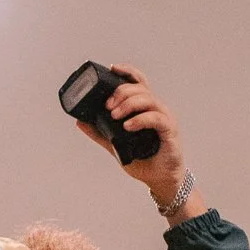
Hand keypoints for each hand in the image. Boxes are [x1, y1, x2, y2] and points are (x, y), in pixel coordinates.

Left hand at [75, 65, 202, 217]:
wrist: (160, 181)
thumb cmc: (144, 161)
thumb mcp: (117, 145)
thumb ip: (100, 133)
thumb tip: (80, 122)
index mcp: (145, 107)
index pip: (138, 82)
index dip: (127, 71)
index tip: (112, 68)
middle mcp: (156, 108)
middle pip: (140, 88)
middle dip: (122, 92)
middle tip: (108, 106)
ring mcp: (164, 118)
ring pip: (148, 99)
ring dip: (129, 104)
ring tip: (115, 115)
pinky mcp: (170, 130)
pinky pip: (155, 118)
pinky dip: (140, 120)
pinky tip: (128, 126)